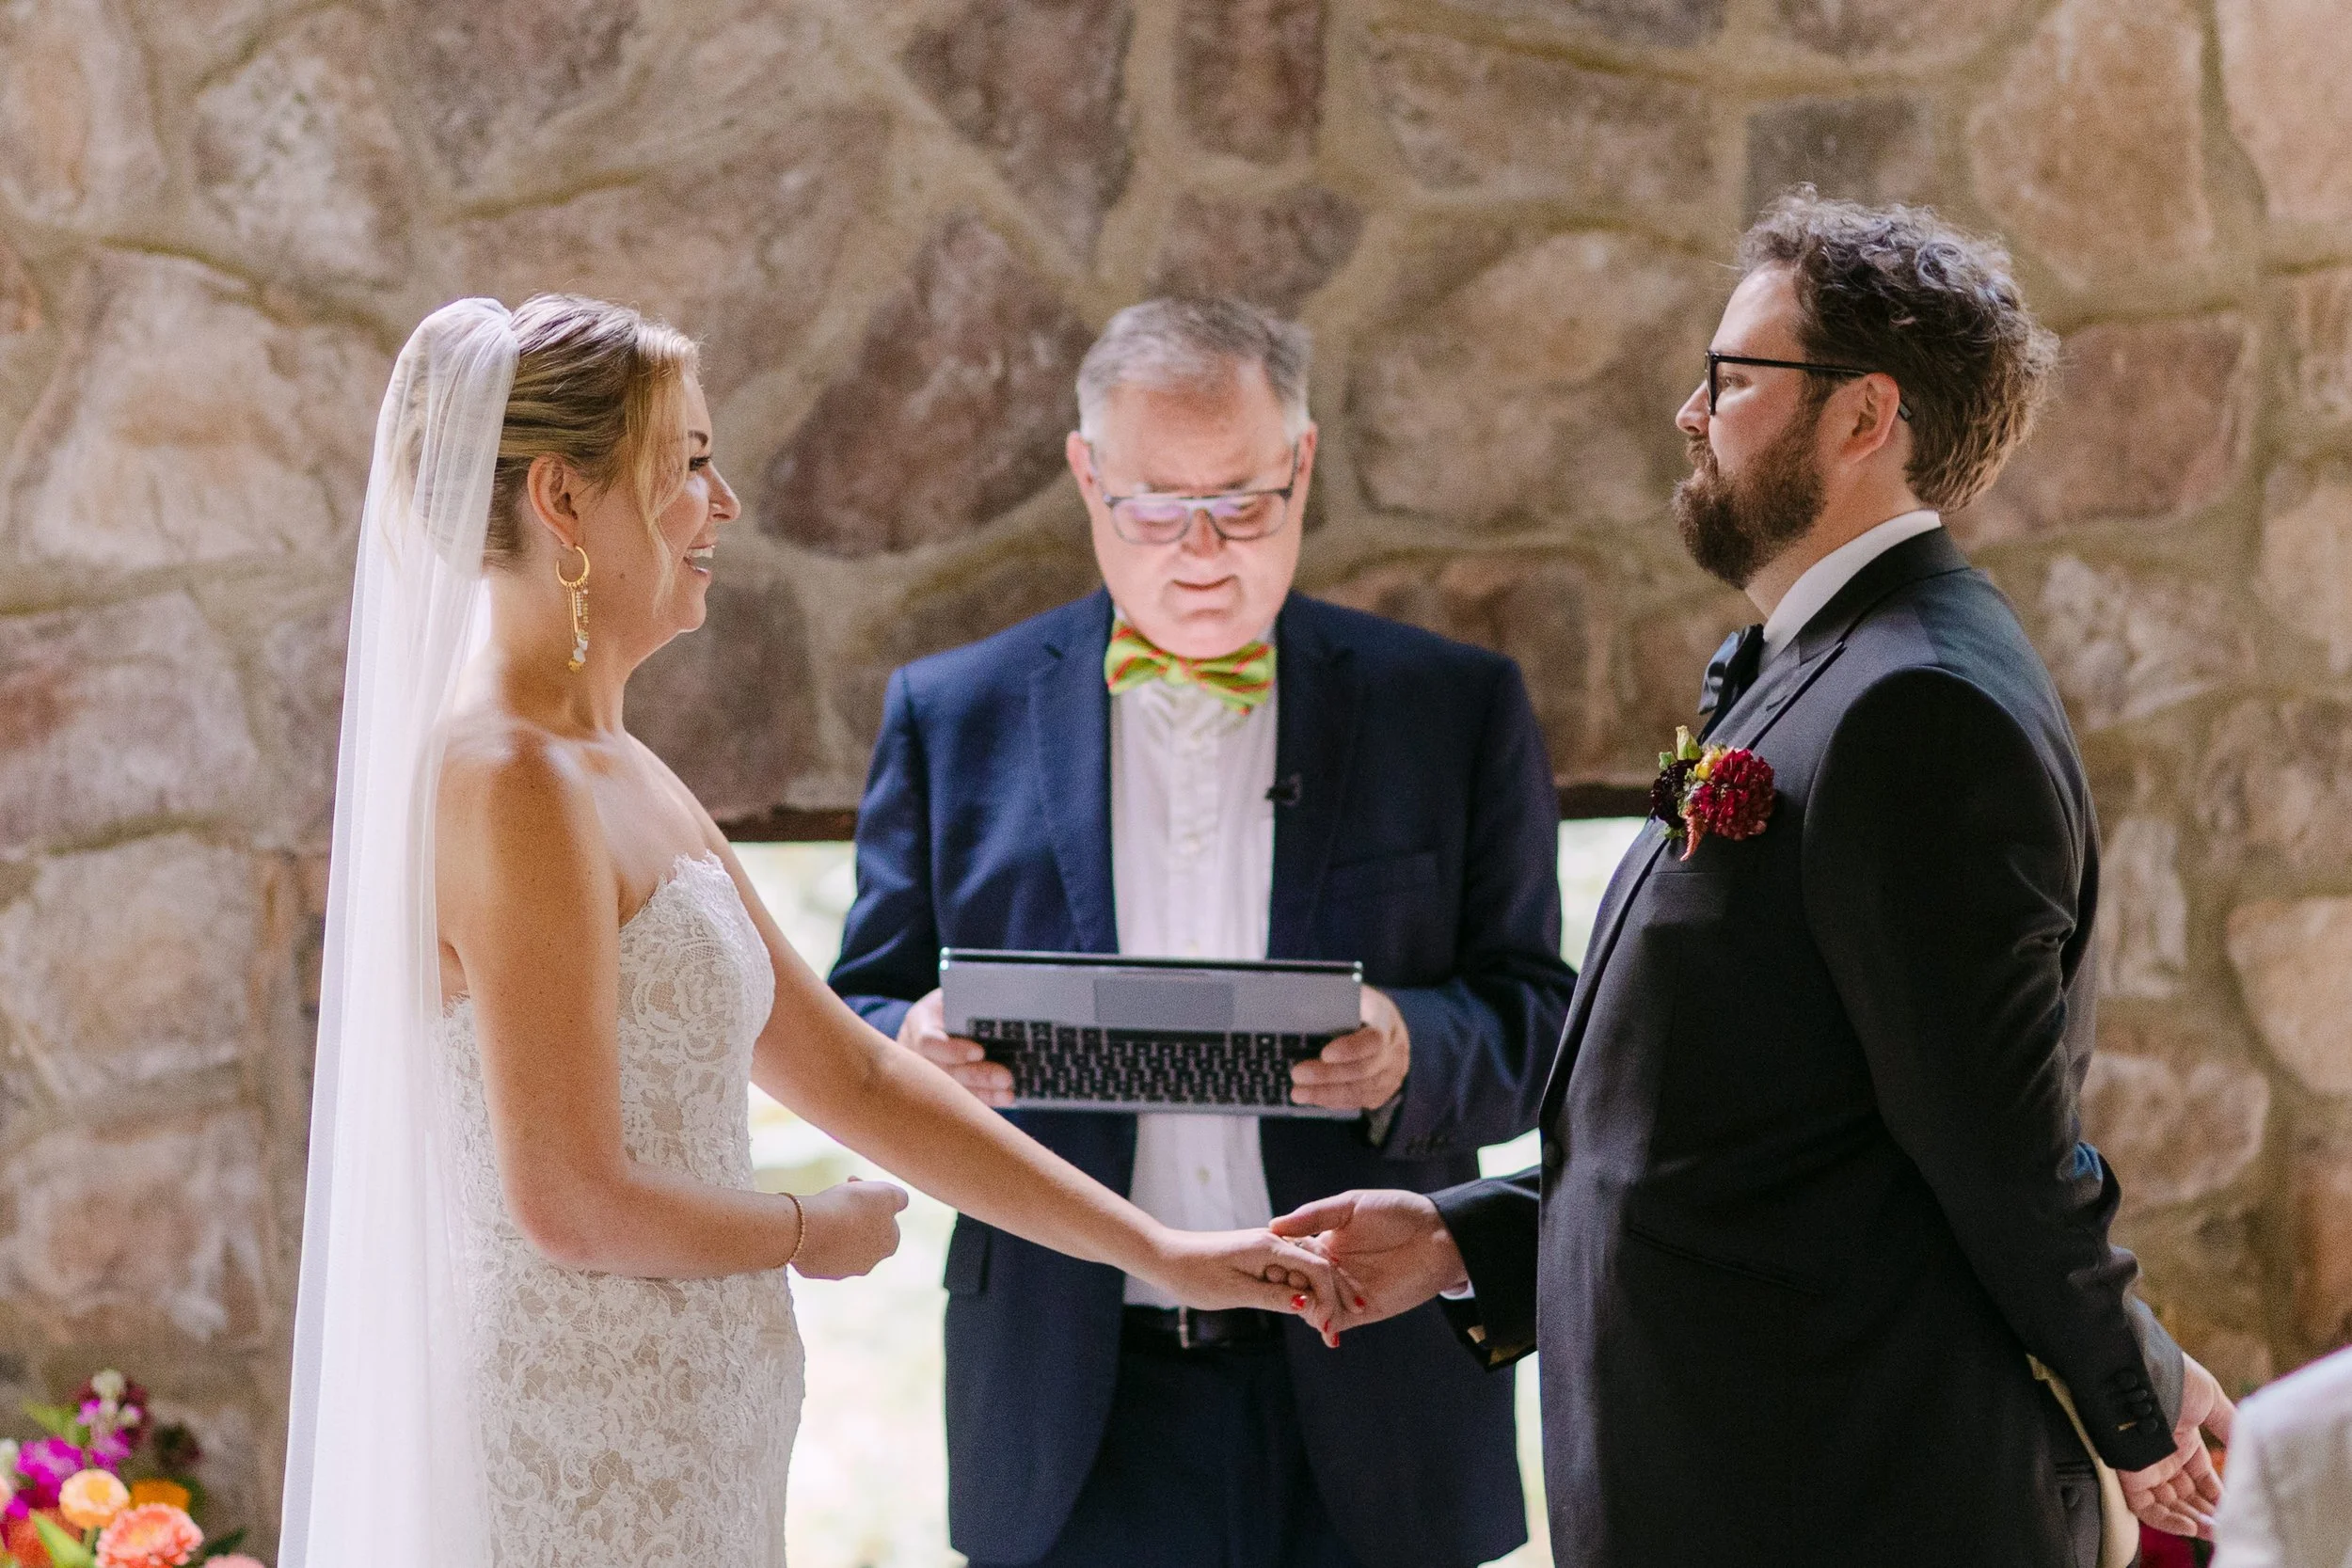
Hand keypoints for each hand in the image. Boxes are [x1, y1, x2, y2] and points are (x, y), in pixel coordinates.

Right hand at [790, 1176, 909, 1279]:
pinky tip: (810, 1224)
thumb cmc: (852, 1208)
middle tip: (840, 1195)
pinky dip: (817, 1235)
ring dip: (836, 1225)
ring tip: (823, 1209)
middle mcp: (868, 1264)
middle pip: (864, 1231)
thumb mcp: (887, 1193)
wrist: (810, 1227)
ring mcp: (841, 1270)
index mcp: (889, 1245)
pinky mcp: (816, 1270)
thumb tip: (901, 1202)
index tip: (858, 1186)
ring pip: (841, 1241)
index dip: (874, 1200)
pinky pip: (819, 1248)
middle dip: (855, 1212)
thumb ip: (900, 1198)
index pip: (887, 1220)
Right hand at [897, 988, 1011, 1106]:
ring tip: (1008, 1092)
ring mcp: (923, 1073)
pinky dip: (983, 1098)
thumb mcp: (953, 992)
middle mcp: (915, 1052)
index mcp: (918, 1022)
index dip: (953, 1050)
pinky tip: (1003, 1098)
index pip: (929, 1041)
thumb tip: (1000, 997)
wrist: (933, 1017)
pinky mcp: (936, 1086)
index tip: (980, 1052)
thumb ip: (968, 997)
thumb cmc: (950, 1000)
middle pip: (944, 1070)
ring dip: (983, 1092)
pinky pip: (960, 1097)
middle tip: (1005, 1077)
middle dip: (976, 1076)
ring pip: (953, 1089)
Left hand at [1142, 1226, 1349, 1339]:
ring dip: (1320, 1296)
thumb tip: (1309, 1303)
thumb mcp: (1236, 1292)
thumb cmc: (1194, 1275)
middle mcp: (1273, 1241)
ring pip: (1306, 1270)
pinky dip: (1302, 1290)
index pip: (1317, 1269)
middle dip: (1333, 1298)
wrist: (1164, 1258)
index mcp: (1269, 1246)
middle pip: (1317, 1267)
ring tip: (1332, 1326)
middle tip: (1344, 1331)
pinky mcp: (1259, 1256)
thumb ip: (1275, 1296)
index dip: (1331, 1299)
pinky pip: (1290, 1271)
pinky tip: (1308, 1309)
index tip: (1333, 1330)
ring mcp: (1266, 1247)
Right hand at [1270, 1188, 1463, 1330]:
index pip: (1292, 1255)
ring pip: (1314, 1304)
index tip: (1265, 1261)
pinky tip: (1320, 1321)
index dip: (1278, 1259)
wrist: (1441, 1236)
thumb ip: (1314, 1216)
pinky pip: (1337, 1320)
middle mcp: (1332, 1269)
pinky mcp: (1365, 1310)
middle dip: (1288, 1285)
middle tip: (1281, 1285)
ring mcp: (1347, 1291)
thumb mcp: (1351, 1205)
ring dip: (1305, 1305)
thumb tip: (1272, 1226)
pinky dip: (1326, 1323)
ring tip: (1299, 1302)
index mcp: (1325, 1242)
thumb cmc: (1399, 1212)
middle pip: (1299, 1282)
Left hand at [1291, 985, 1409, 1111]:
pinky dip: (1334, 1100)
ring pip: (1360, 1090)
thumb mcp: (1353, 993)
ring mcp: (1392, 1073)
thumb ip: (1336, 998)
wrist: (1386, 1026)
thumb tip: (1303, 1001)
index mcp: (1386, 1020)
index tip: (1324, 1054)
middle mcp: (1395, 1050)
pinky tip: (1313, 1097)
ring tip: (1298, 1092)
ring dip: (1326, 1093)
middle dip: (1328, 1075)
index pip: (1374, 1039)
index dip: (1351, 1050)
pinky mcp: (1384, 1090)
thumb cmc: (1360, 1006)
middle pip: (1364, 1069)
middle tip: (1298, 1074)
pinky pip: (1359, 1100)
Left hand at [2118, 1353, 2235, 1538]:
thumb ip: (2230, 1426)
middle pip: (2187, 1496)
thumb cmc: (2175, 1379)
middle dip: (2208, 1514)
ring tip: (2215, 1532)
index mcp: (2182, 1439)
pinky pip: (2146, 1507)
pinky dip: (2168, 1521)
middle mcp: (2164, 1456)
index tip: (2238, 1509)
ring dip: (2193, 1522)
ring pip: (2169, 1506)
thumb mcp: (2212, 1401)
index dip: (2219, 1495)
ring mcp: (2146, 1465)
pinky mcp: (2129, 1474)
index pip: (2203, 1478)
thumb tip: (2253, 1447)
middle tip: (2228, 1528)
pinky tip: (2191, 1527)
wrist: (2139, 1371)